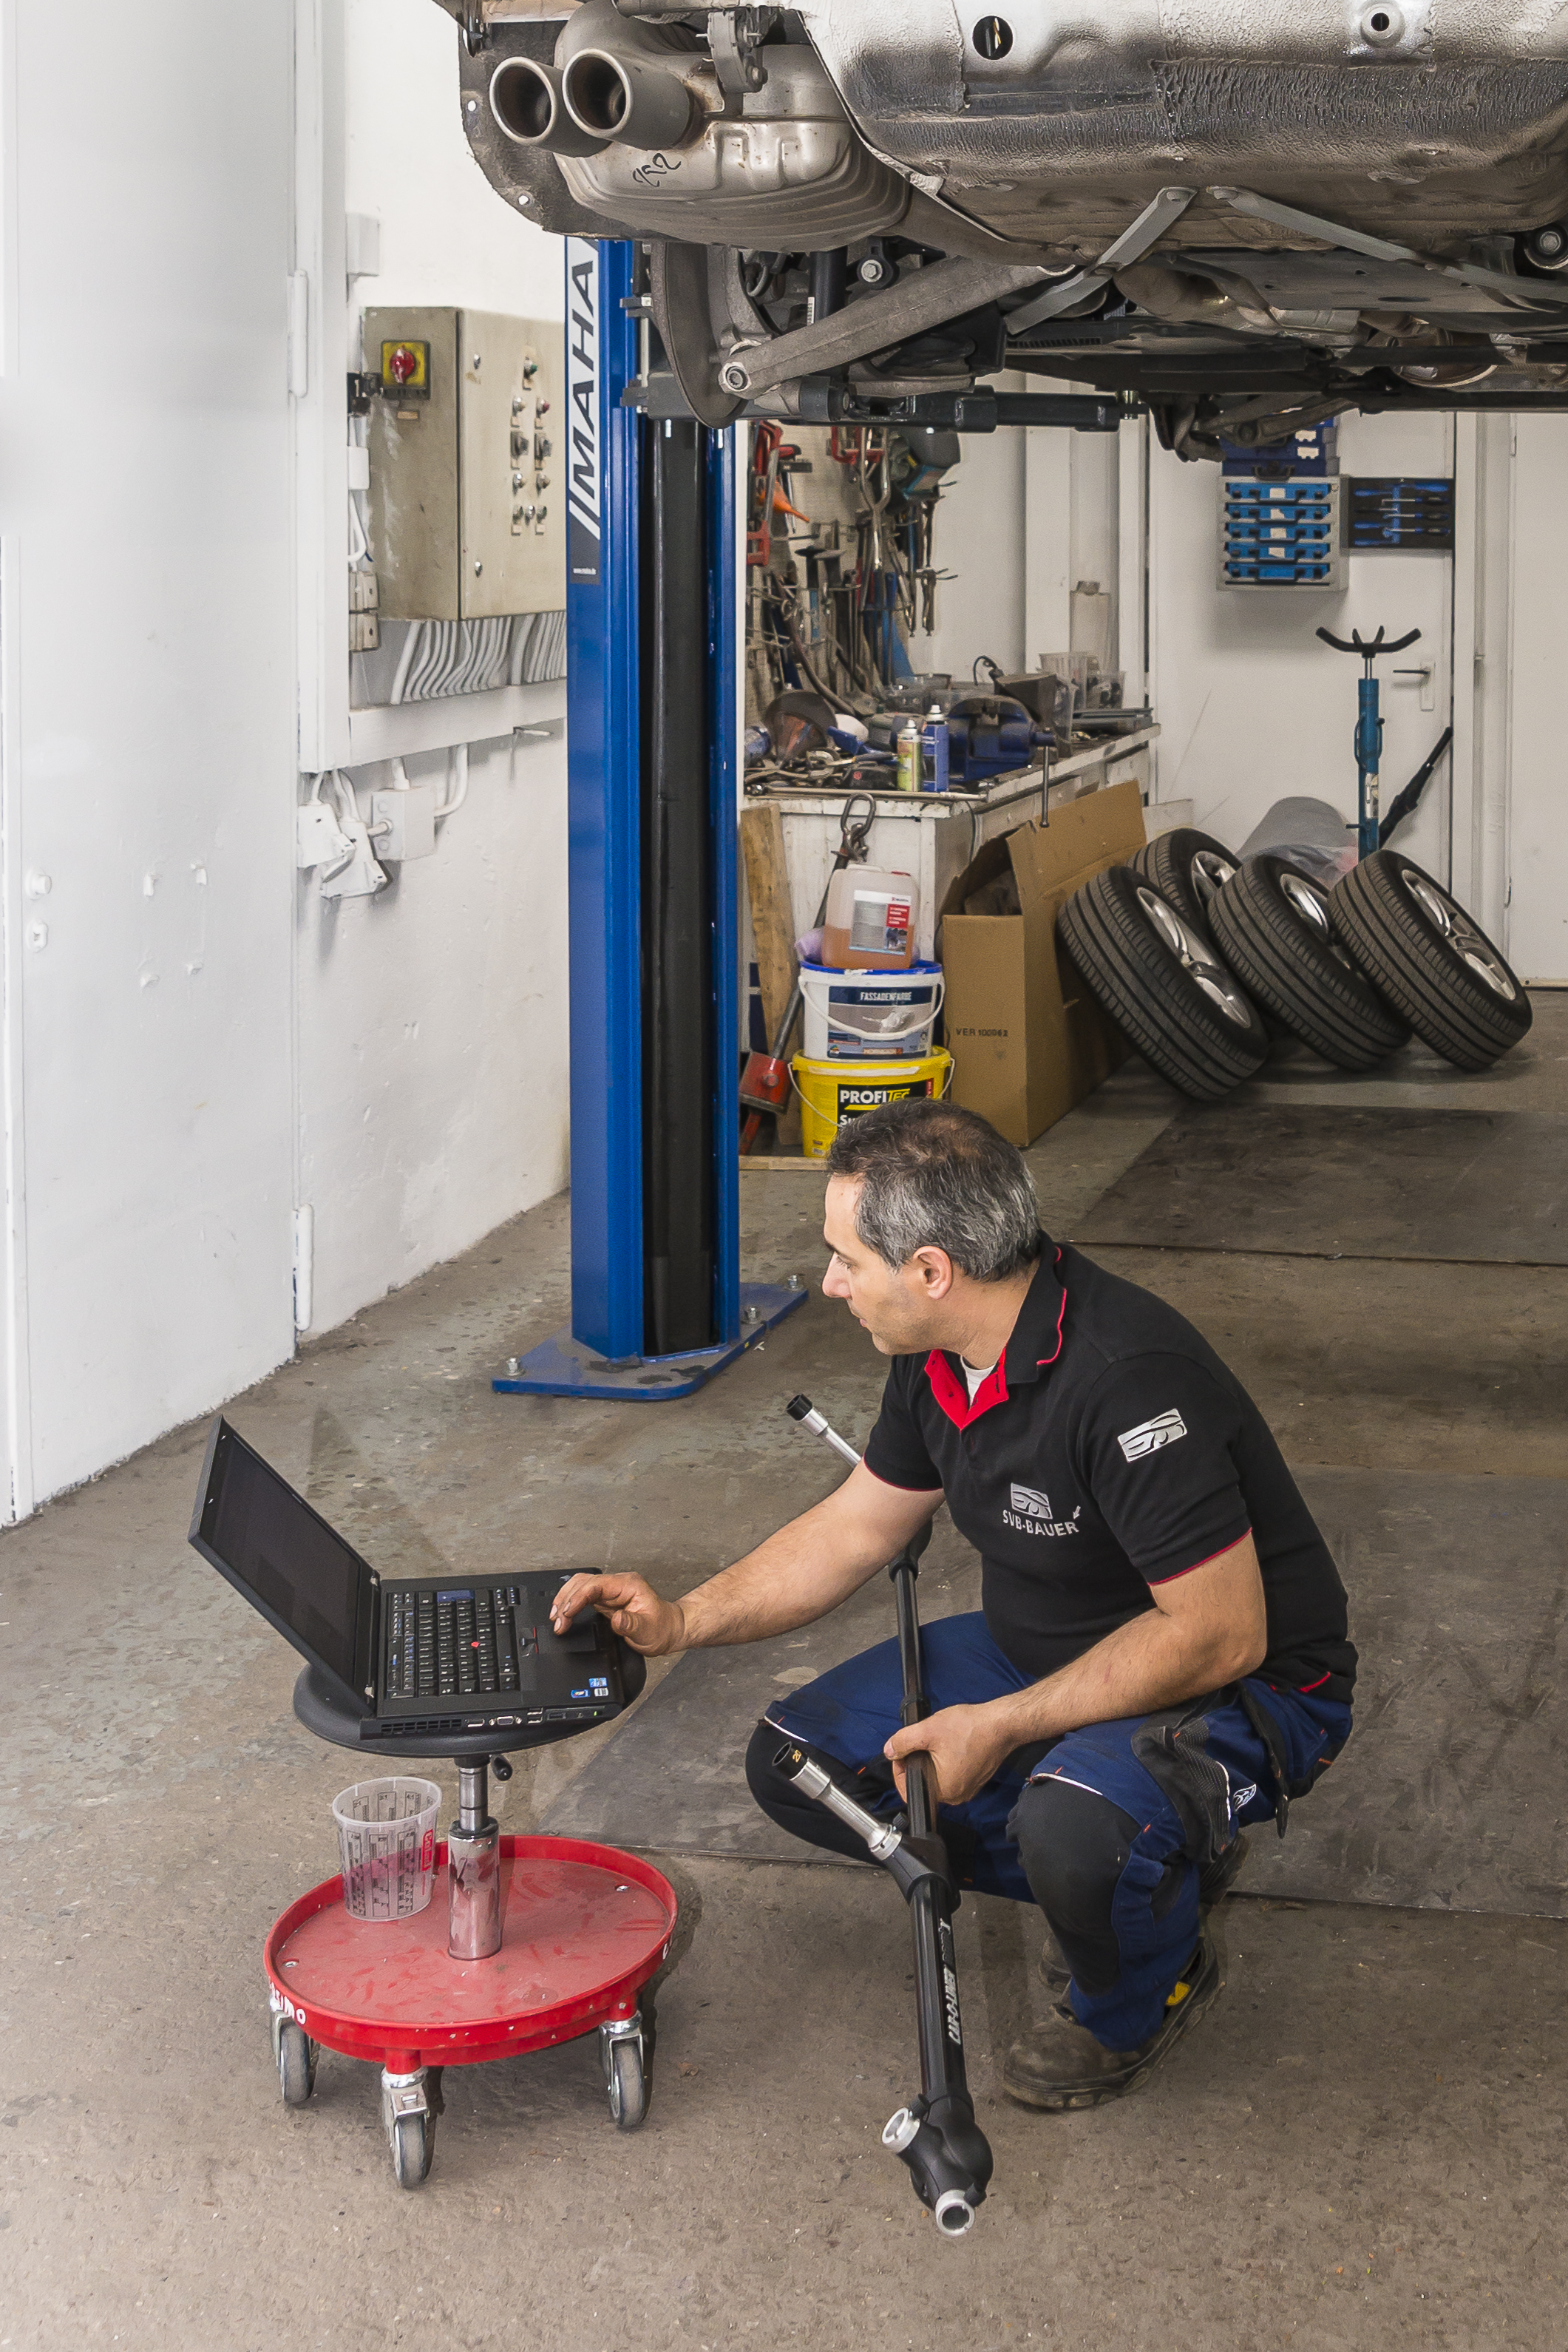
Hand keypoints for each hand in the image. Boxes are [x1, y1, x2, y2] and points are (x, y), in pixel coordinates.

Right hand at [548, 1572, 685, 1656]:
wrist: (669, 1630)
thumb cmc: (661, 1628)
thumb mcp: (648, 1630)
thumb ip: (631, 1624)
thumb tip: (616, 1619)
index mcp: (628, 1585)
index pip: (595, 1585)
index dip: (577, 1598)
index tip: (566, 1613)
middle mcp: (617, 1584)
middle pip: (583, 1582)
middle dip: (566, 1599)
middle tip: (557, 1621)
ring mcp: (611, 1591)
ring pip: (580, 1586)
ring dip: (565, 1600)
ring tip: (555, 1618)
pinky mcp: (606, 1600)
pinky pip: (583, 1596)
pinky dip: (570, 1604)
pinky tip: (563, 1613)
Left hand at [884, 1702, 1017, 1807]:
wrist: (1001, 1724)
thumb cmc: (971, 1728)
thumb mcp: (928, 1730)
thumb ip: (903, 1742)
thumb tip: (889, 1750)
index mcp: (944, 1790)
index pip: (908, 1789)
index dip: (899, 1768)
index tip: (901, 1750)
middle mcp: (956, 1795)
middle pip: (923, 1781)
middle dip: (916, 1761)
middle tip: (921, 1741)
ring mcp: (968, 1789)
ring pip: (937, 1777)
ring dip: (932, 1760)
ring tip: (937, 1740)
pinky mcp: (975, 1779)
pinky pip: (952, 1774)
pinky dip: (947, 1761)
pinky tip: (952, 1744)